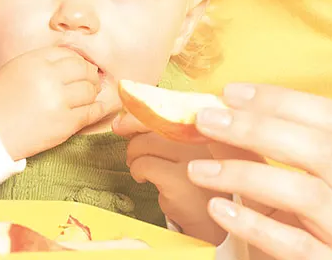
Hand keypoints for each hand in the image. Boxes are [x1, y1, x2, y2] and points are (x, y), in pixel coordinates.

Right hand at [0, 46, 114, 159]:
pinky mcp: (65, 124)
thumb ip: (45, 61)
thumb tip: (76, 61)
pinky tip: (98, 107)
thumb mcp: (18, 68)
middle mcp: (49, 78)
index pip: (70, 55)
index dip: (79, 61)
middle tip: (90, 81)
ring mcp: (59, 102)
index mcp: (36, 61)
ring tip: (88, 95)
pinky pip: (92, 112)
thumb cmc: (2, 99)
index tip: (80, 68)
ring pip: (91, 90)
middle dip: (90, 75)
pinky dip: (98, 108)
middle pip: (85, 70)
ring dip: (93, 92)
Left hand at [112, 113, 228, 244]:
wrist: (209, 220)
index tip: (121, 124)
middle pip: (151, 126)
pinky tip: (144, 180)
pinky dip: (136, 172)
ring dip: (133, 157)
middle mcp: (202, 138)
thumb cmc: (193, 181)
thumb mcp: (183, 150)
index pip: (165, 110)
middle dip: (134, 141)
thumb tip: (122, 119)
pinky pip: (143, 165)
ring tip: (140, 170)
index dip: (139, 115)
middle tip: (133, 156)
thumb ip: (163, 131)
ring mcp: (193, 158)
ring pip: (144, 144)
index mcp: (204, 127)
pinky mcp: (180, 179)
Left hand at [186, 83, 331, 259]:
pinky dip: (255, 225)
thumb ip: (255, 156)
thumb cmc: (305, 231)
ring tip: (197, 170)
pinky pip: (298, 246)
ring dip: (244, 174)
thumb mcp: (283, 190)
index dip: (282, 100)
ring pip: (307, 195)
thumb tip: (212, 119)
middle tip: (206, 120)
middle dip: (256, 129)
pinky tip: (218, 209)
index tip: (231, 93)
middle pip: (322, 150)